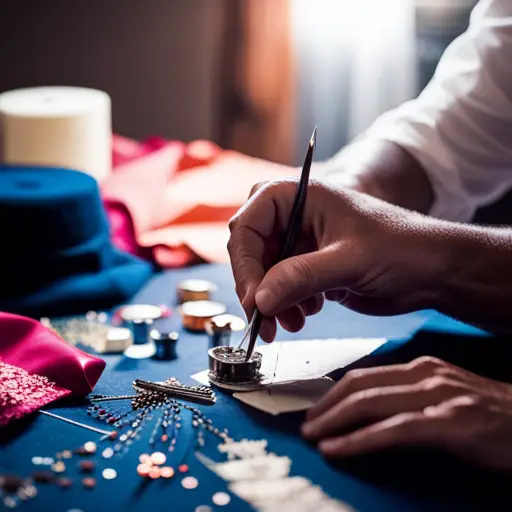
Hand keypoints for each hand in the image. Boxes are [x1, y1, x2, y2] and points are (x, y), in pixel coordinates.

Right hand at [228, 178, 444, 341]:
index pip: (248, 223)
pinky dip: (284, 306)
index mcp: (299, 197)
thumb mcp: (349, 261)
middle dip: (255, 287)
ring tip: (292, 323)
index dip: (245, 262)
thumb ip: (300, 277)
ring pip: (263, 274)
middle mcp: (294, 217)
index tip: (253, 298)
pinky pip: (280, 288)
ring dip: (270, 302)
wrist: (431, 271)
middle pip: (251, 250)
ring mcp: (300, 244)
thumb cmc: (400, 248)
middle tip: (262, 319)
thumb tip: (258, 300)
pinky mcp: (308, 268)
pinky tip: (305, 315)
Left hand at [302, 356, 511, 470]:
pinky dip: (359, 440)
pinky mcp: (450, 423)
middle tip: (306, 424)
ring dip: (334, 421)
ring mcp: (437, 397)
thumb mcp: (444, 397)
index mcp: (421, 368)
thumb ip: (409, 397)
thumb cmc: (489, 415)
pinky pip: (393, 430)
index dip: (333, 393)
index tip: (315, 409)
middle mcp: (424, 376)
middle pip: (359, 386)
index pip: (363, 376)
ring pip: (370, 403)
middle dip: (326, 406)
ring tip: (313, 436)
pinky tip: (339, 448)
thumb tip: (369, 411)